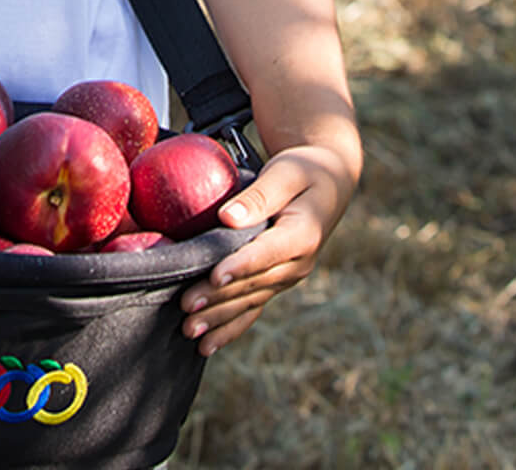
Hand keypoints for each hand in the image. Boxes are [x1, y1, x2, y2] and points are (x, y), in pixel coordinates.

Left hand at [179, 143, 356, 355]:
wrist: (329, 183)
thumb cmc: (303, 171)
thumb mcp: (285, 173)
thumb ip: (259, 196)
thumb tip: (227, 218)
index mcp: (302, 235)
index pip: (267, 254)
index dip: (240, 266)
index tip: (215, 277)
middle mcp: (297, 264)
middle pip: (253, 284)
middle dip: (219, 298)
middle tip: (186, 307)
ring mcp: (287, 277)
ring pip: (249, 302)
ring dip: (219, 319)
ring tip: (189, 331)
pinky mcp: (276, 281)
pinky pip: (253, 308)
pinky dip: (231, 327)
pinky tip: (208, 345)